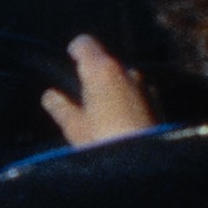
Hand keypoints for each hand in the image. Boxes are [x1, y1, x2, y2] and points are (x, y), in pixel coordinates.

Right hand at [42, 33, 158, 147]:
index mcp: (101, 70)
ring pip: (124, 79)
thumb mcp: (75, 127)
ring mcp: (145, 86)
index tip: (70, 56)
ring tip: (104, 113)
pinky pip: (138, 94)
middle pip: (106, 63)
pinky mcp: (158, 103)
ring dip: (114, 88)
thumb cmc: (105, 142)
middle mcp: (126, 71)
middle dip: (95, 75)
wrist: (144, 163)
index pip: (85, 43)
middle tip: (83, 96)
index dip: (75, 49)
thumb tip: (49, 96)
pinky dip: (129, 101)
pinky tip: (123, 122)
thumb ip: (61, 107)